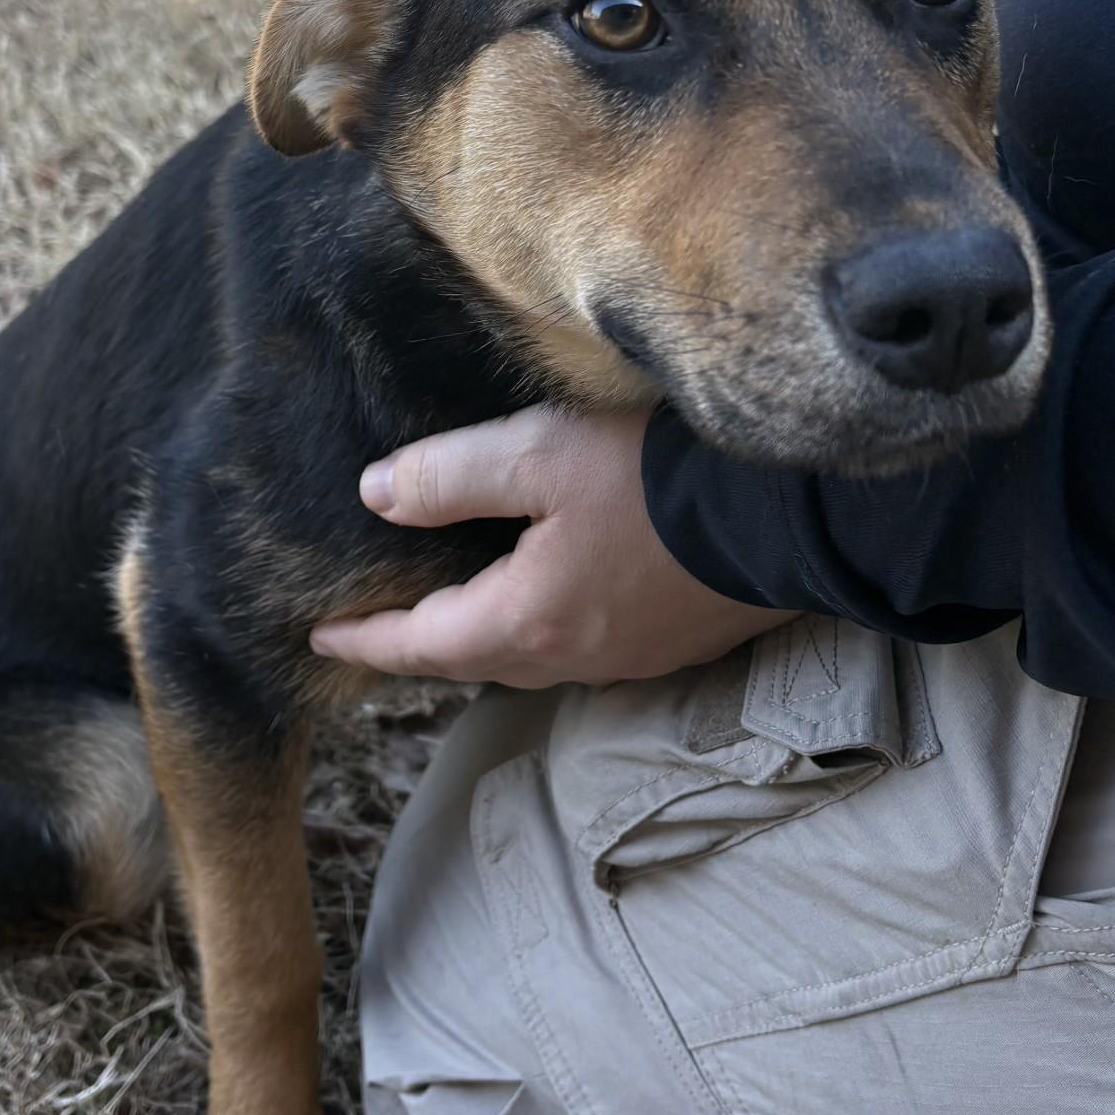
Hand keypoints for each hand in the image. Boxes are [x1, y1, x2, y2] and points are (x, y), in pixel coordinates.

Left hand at [309, 406, 794, 686]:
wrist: (795, 514)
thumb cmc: (659, 479)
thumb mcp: (539, 453)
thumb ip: (450, 476)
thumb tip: (375, 497)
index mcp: (524, 621)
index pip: (419, 645)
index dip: (364, 638)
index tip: (319, 634)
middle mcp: (572, 657)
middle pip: (471, 661)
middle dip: (419, 646)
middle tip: (379, 626)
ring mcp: (630, 657)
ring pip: (529, 658)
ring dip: (481, 640)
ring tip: (453, 612)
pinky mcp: (676, 642)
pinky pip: (583, 646)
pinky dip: (541, 628)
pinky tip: (547, 598)